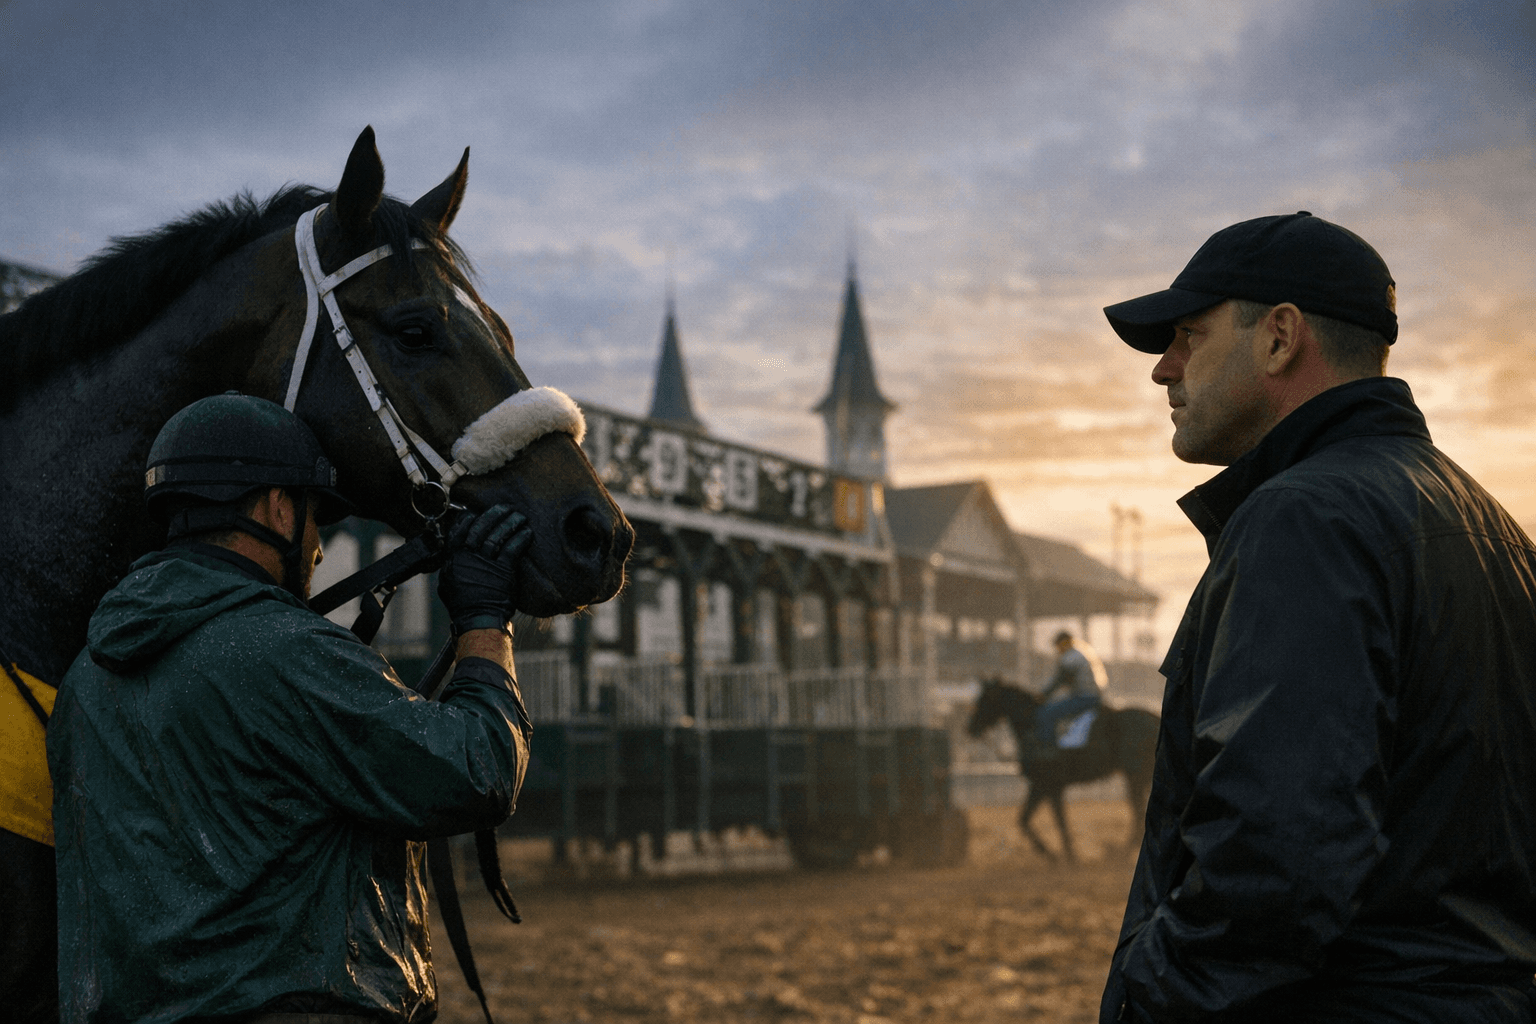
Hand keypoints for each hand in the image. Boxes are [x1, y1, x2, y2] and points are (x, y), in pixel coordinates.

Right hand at [436, 504, 531, 633]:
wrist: (478, 620)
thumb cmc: (463, 605)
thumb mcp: (447, 584)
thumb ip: (450, 566)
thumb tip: (451, 555)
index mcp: (454, 559)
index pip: (459, 530)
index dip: (469, 518)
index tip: (477, 511)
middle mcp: (468, 558)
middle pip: (480, 527)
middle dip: (494, 514)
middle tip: (504, 508)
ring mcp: (486, 564)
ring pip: (498, 535)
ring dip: (510, 523)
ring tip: (519, 517)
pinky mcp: (503, 571)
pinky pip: (512, 548)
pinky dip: (520, 538)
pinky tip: (527, 532)